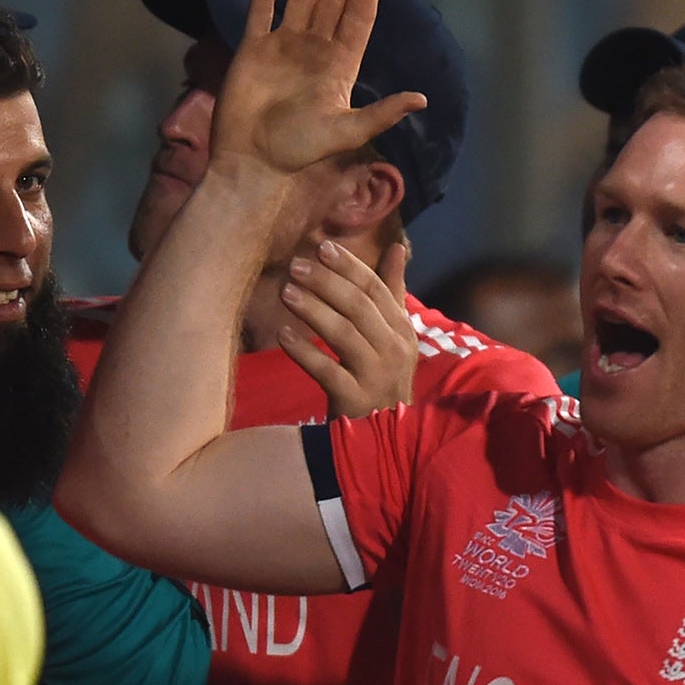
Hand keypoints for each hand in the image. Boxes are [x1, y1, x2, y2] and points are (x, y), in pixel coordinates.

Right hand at [210, 0, 426, 180]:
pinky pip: (261, 11)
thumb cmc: (298, 150)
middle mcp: (314, 51)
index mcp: (339, 66)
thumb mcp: (347, 132)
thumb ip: (382, 113)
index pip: (357, 18)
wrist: (252, 162)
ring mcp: (283, 47)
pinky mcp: (253, 49)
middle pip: (332, 1)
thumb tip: (422, 99)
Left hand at [279, 238, 417, 417]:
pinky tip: (282, 335)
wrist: (385, 438)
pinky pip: (326, 370)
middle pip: (358, 306)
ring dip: (313, 310)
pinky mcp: (355, 400)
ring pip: (344, 334)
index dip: (349, 266)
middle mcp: (394, 350)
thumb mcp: (393, 336)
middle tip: (295, 265)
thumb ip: (392, 292)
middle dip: (325, 282)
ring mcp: (375, 376)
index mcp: (402, 330)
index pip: (375, 289)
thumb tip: (398, 247)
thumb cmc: (381, 379)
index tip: (322, 246)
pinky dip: (304, 352)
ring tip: (285, 292)